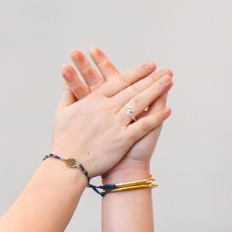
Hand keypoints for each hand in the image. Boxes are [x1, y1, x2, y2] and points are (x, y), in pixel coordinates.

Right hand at [50, 50, 171, 179]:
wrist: (68, 165)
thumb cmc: (64, 140)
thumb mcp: (62, 113)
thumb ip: (68, 95)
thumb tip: (67, 82)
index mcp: (94, 100)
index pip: (119, 81)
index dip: (136, 72)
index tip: (149, 66)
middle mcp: (107, 109)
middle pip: (133, 89)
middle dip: (151, 79)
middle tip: (165, 71)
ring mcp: (116, 124)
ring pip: (140, 103)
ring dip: (156, 91)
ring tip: (169, 82)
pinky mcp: (122, 139)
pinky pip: (143, 126)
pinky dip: (156, 118)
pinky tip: (167, 110)